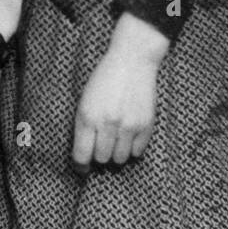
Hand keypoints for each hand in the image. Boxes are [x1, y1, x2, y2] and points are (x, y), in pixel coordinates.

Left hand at [72, 14, 169, 171]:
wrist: (132, 60)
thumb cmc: (104, 79)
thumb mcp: (85, 100)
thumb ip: (83, 127)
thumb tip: (85, 156)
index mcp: (87, 117)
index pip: (82, 155)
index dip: (81, 166)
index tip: (83, 168)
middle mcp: (107, 124)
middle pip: (102, 159)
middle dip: (100, 155)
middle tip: (102, 144)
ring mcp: (128, 126)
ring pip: (120, 159)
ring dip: (117, 153)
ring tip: (116, 138)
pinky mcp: (146, 125)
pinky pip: (138, 152)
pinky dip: (132, 148)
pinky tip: (129, 134)